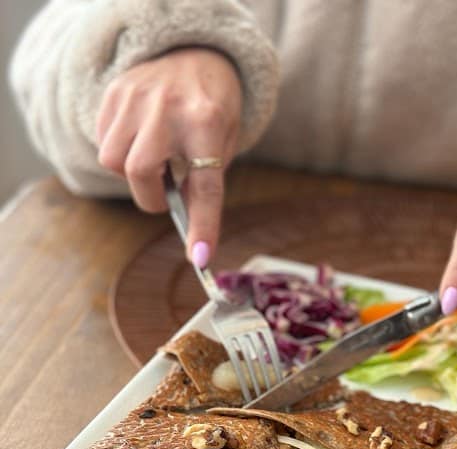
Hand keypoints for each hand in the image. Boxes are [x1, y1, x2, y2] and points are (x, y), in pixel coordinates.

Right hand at [96, 48, 241, 262]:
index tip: (199, 258)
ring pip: (113, 160)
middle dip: (149, 196)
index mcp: (207, 121)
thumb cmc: (213, 107)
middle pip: (140, 171)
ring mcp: (137, 96)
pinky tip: (139, 137)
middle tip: (162, 196)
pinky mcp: (115, 93)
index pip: (205, 186)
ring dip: (132, 173)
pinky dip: (119, 151)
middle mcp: (168, 107)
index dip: (202, 225)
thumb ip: (204, 179)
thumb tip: (184, 224)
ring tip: (153, 157)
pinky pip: (104, 141)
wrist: (196, 52)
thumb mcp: (223, 141)